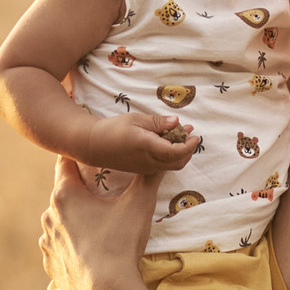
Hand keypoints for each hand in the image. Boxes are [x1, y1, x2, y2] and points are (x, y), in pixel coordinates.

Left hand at [37, 155, 158, 289]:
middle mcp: (49, 214)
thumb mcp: (140, 204)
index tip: (92, 157)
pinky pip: (59, 247)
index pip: (67, 162)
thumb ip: (149, 177)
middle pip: (65, 193)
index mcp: (65, 194)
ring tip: (97, 226)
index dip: (80, 157)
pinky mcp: (50, 263)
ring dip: (75, 219)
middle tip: (102, 194)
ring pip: (60, 221)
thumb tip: (161, 160)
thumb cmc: (121, 243)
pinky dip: (71, 245)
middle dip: (81, 191)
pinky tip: (88, 250)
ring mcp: (47, 241)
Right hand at [86, 112, 200, 176]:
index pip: (176, 151)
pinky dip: (170, 155)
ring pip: (172, 165)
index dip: (189, 145)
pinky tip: (167, 142)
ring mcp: (146, 168)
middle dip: (188, 149)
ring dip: (180, 152)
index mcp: (148, 147)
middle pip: (178, 161)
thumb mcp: (135, 120)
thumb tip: (176, 122)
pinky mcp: (143, 170)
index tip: (195, 134)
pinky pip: (163, 165)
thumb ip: (158, 122)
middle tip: (190, 133)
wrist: (94, 146)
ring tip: (180, 135)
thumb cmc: (113, 129)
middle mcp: (149, 162)